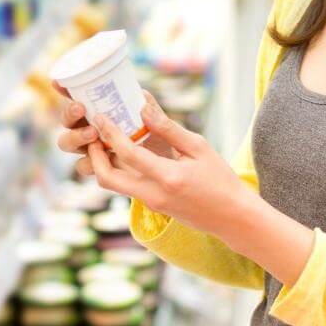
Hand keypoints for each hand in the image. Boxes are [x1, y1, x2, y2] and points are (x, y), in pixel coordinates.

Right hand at [56, 87, 175, 173]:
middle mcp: (89, 127)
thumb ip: (152, 109)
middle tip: (82, 108)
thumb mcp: (158, 119)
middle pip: (66, 120)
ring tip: (93, 134)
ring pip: (66, 142)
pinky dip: (88, 161)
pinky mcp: (97, 168)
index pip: (76, 97)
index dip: (64, 89)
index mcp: (99, 110)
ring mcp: (90, 148)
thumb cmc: (160, 137)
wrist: (168, 167)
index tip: (58, 82)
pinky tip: (100, 156)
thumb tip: (142, 101)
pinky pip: (82, 165)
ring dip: (75, 136)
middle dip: (69, 113)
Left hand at [83, 95, 258, 243]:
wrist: (232, 217)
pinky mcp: (151, 206)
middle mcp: (153, 195)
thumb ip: (168, 128)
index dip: (110, 133)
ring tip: (103, 139)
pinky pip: (125, 187)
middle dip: (94, 155)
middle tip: (92, 132)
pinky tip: (121, 151)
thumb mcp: (198, 147)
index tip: (100, 116)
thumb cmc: (220, 178)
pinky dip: (117, 169)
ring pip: (113, 185)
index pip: (128, 154)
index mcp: (168, 178)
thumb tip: (142, 107)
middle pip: (107, 178)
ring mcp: (150, 204)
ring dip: (102, 163)